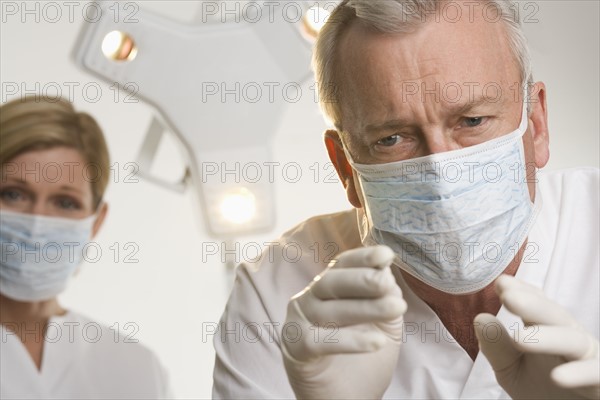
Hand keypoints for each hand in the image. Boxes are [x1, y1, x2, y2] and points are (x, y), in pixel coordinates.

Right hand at [282, 245, 405, 398]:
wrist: (345, 398)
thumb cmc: (361, 358)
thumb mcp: (382, 325)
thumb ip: (384, 299)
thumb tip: (387, 275)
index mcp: (327, 288)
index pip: (342, 265)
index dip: (362, 258)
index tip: (386, 255)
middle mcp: (308, 300)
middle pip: (331, 282)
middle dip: (361, 280)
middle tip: (387, 281)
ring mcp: (298, 323)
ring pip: (329, 311)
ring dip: (365, 308)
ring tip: (396, 308)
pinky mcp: (295, 349)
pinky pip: (321, 341)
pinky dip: (350, 341)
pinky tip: (377, 342)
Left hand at [475, 275, 599, 398]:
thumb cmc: (541, 390)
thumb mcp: (511, 369)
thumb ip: (496, 346)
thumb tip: (480, 318)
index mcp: (547, 329)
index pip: (536, 305)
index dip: (521, 292)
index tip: (501, 283)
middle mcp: (571, 338)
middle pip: (555, 316)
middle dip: (533, 304)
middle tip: (509, 296)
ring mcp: (589, 358)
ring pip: (574, 341)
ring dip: (548, 338)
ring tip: (519, 339)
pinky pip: (596, 373)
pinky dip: (579, 374)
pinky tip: (558, 376)